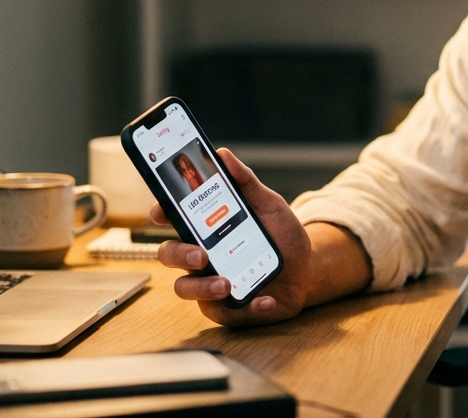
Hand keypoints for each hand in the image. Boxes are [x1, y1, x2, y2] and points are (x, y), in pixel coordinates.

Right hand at [153, 148, 314, 325]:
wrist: (307, 269)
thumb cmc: (281, 236)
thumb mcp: (269, 205)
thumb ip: (246, 183)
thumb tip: (223, 155)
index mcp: (206, 228)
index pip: (172, 219)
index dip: (160, 213)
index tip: (160, 210)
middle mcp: (201, 256)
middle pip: (169, 254)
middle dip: (179, 254)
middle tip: (201, 254)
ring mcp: (209, 283)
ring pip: (186, 289)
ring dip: (203, 287)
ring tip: (227, 284)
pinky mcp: (227, 309)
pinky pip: (226, 312)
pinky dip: (248, 306)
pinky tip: (265, 299)